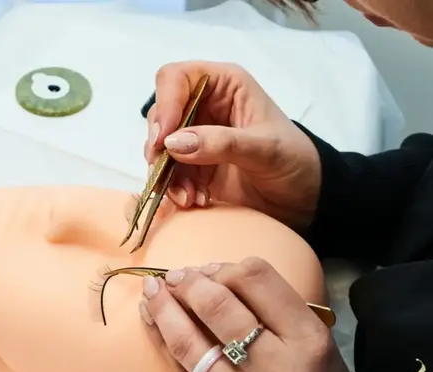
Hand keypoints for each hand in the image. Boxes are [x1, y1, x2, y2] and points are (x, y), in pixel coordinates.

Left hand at [139, 258, 355, 371]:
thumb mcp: (312, 337)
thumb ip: (269, 304)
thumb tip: (208, 275)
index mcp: (309, 340)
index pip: (256, 280)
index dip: (224, 267)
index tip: (208, 270)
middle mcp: (277, 370)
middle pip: (217, 307)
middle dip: (187, 283)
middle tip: (173, 276)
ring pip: (189, 342)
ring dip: (163, 309)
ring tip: (151, 291)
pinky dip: (161, 341)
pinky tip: (151, 321)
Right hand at [145, 61, 321, 228]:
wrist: (303, 200)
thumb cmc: (295, 163)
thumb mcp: (265, 151)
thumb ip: (222, 144)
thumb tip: (173, 143)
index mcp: (225, 86)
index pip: (176, 79)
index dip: (165, 105)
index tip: (164, 140)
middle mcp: (205, 108)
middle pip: (161, 116)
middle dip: (159, 147)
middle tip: (165, 173)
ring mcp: (197, 140)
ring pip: (160, 150)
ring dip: (166, 175)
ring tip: (189, 197)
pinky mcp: (195, 168)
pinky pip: (169, 175)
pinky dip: (175, 189)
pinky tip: (195, 201)